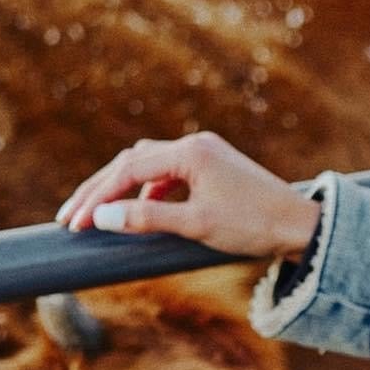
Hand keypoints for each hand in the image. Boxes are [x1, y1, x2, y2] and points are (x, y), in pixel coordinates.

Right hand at [55, 132, 321, 260]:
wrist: (299, 225)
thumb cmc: (252, 225)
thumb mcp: (195, 225)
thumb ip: (146, 219)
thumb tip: (101, 217)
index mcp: (190, 151)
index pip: (128, 168)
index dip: (97, 197)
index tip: (74, 224)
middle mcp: (196, 144)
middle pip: (133, 160)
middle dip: (100, 189)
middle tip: (70, 217)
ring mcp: (206, 153)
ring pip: (149, 165)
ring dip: (121, 189)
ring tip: (96, 217)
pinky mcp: (213, 167)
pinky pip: (168, 173)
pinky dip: (146, 191)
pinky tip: (138, 213)